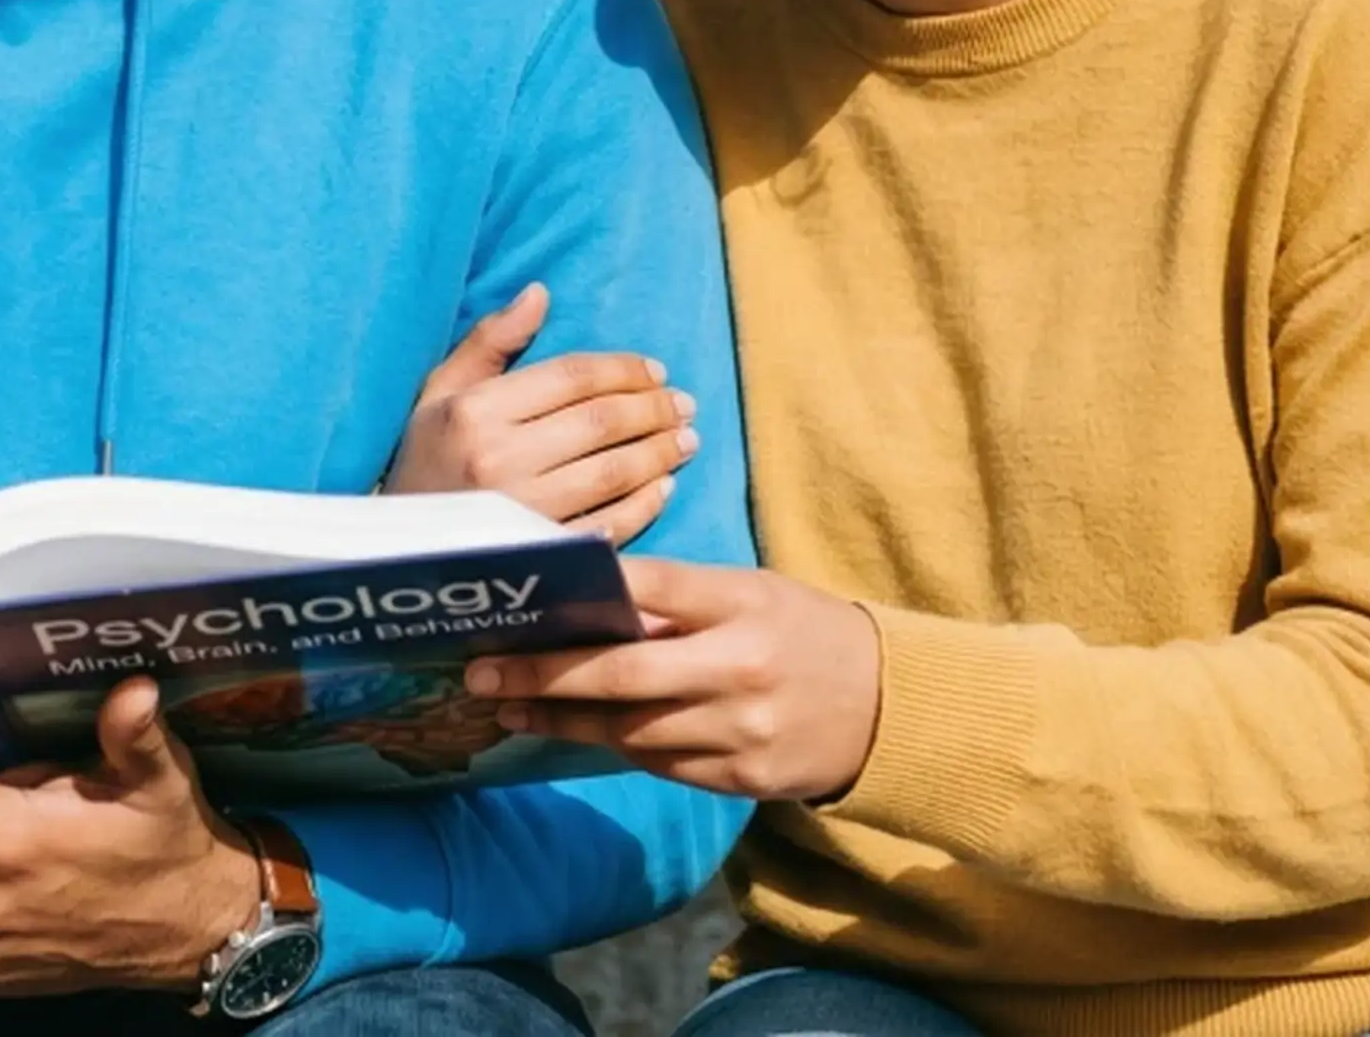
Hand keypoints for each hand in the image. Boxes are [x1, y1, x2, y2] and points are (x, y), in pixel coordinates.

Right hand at [383, 281, 699, 541]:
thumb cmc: (425, 460)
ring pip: (612, 472)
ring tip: (686, 440)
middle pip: (600, 422)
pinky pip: (608, 526)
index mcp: (476, 411)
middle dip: (653, 409)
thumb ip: (489, 341)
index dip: (623, 369)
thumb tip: (540, 292)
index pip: (571, 376)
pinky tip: (664, 487)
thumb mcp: (439, 393)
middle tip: (684, 404)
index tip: (656, 370)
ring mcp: (520, 511)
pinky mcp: (539, 554)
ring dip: (659, 453)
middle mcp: (498, 459)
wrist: (401, 548)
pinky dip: (645, 505)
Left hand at [466, 556, 883, 802]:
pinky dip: (615, 746)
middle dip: (542, 676)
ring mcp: (741, 730)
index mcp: (741, 602)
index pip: (646, 590)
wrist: (889, 706)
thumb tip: (584, 604)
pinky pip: (659, 763)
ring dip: (562, 720)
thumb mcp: (752, 594)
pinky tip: (575, 731)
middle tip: (480, 675)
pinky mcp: (742, 780)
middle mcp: (739, 667)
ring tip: (508, 709)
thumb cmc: (804, 632)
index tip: (516, 607)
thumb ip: (678, 602)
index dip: (575, 598)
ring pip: (630, 730)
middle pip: (622, 674)